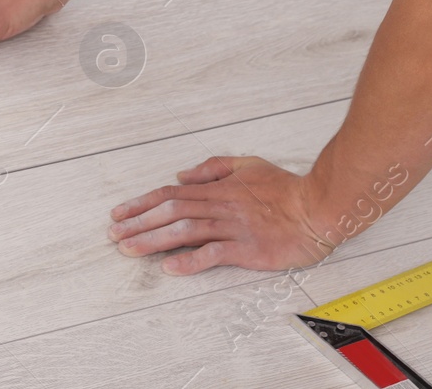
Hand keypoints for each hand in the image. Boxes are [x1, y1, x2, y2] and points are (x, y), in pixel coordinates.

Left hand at [106, 155, 335, 273]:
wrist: (318, 207)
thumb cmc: (286, 188)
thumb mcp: (247, 164)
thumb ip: (213, 167)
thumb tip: (181, 174)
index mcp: (217, 188)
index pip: (170, 194)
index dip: (141, 203)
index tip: (119, 213)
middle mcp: (219, 206)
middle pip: (170, 212)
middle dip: (137, 223)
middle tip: (113, 234)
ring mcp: (232, 227)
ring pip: (184, 231)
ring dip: (153, 240)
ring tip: (129, 249)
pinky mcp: (247, 248)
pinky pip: (213, 254)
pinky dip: (190, 260)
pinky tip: (170, 267)